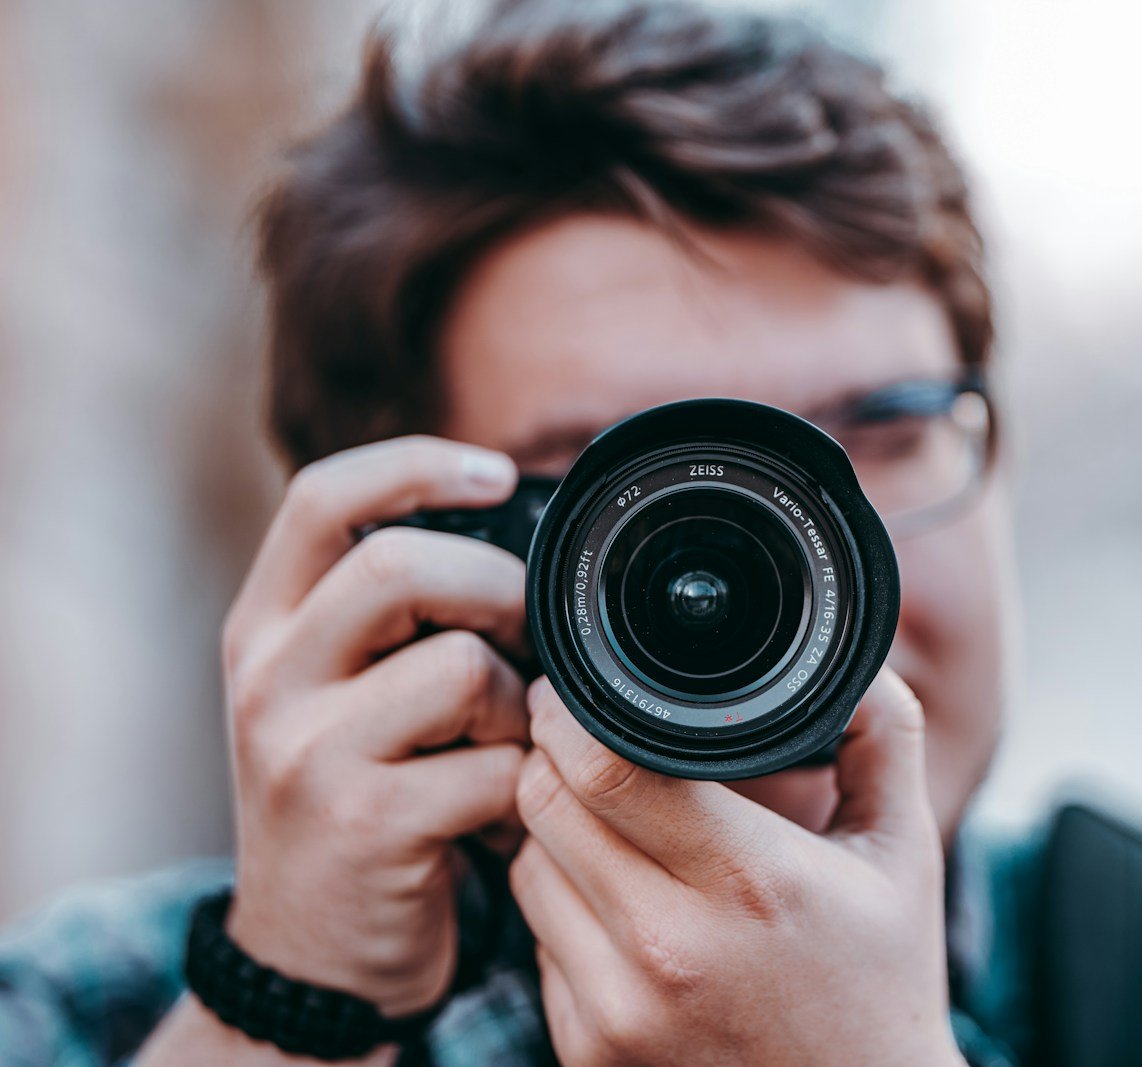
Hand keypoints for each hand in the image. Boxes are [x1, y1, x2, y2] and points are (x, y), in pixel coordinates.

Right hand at [220, 436, 530, 1016]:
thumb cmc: (351, 802)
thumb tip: (517, 536)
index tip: (497, 473)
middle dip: (497, 588)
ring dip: (521, 704)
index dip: (416, 465)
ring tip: (508, 745)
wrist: (306, 958)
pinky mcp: (366, 824)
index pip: (321, 499)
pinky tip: (505, 811)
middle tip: (529, 639)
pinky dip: (527, 784)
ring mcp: (309, 753)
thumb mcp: (335, 696)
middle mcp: (269, 679)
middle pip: (399, 565)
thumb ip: (390, 618)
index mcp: (264, 629)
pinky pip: (496, 764)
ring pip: (463, 666)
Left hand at [510, 668, 964, 1066]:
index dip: (574, 711)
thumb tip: (855, 658)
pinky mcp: (587, 1053)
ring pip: (529, 867)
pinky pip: (537, 939)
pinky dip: (564, 905)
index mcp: (751, 881)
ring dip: (554, 830)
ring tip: (612, 822)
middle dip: (552, 755)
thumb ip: (884, 737)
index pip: (605, 766)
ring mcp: (618, 1010)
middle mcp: (670, 949)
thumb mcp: (903, 851)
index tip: (579, 687)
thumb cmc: (885, 981)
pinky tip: (620, 902)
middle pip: (543, 804)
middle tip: (581, 736)